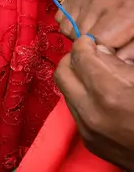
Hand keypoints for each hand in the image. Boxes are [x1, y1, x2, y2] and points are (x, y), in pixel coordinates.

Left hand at [55, 37, 133, 168]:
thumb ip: (120, 63)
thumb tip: (101, 51)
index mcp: (109, 91)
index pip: (80, 56)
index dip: (85, 44)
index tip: (92, 42)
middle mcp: (92, 111)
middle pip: (63, 72)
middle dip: (74, 60)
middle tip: (89, 56)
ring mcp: (88, 129)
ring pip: (66, 92)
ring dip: (77, 80)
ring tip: (97, 77)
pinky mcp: (89, 142)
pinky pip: (76, 112)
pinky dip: (84, 100)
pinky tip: (102, 99)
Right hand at [57, 0, 133, 60]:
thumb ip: (131, 51)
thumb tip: (114, 63)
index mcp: (123, 13)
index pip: (98, 44)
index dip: (102, 52)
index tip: (110, 50)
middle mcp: (99, 1)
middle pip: (79, 37)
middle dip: (88, 44)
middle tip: (102, 41)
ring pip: (66, 29)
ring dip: (76, 34)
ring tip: (92, 30)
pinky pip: (59, 17)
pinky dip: (68, 23)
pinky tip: (83, 20)